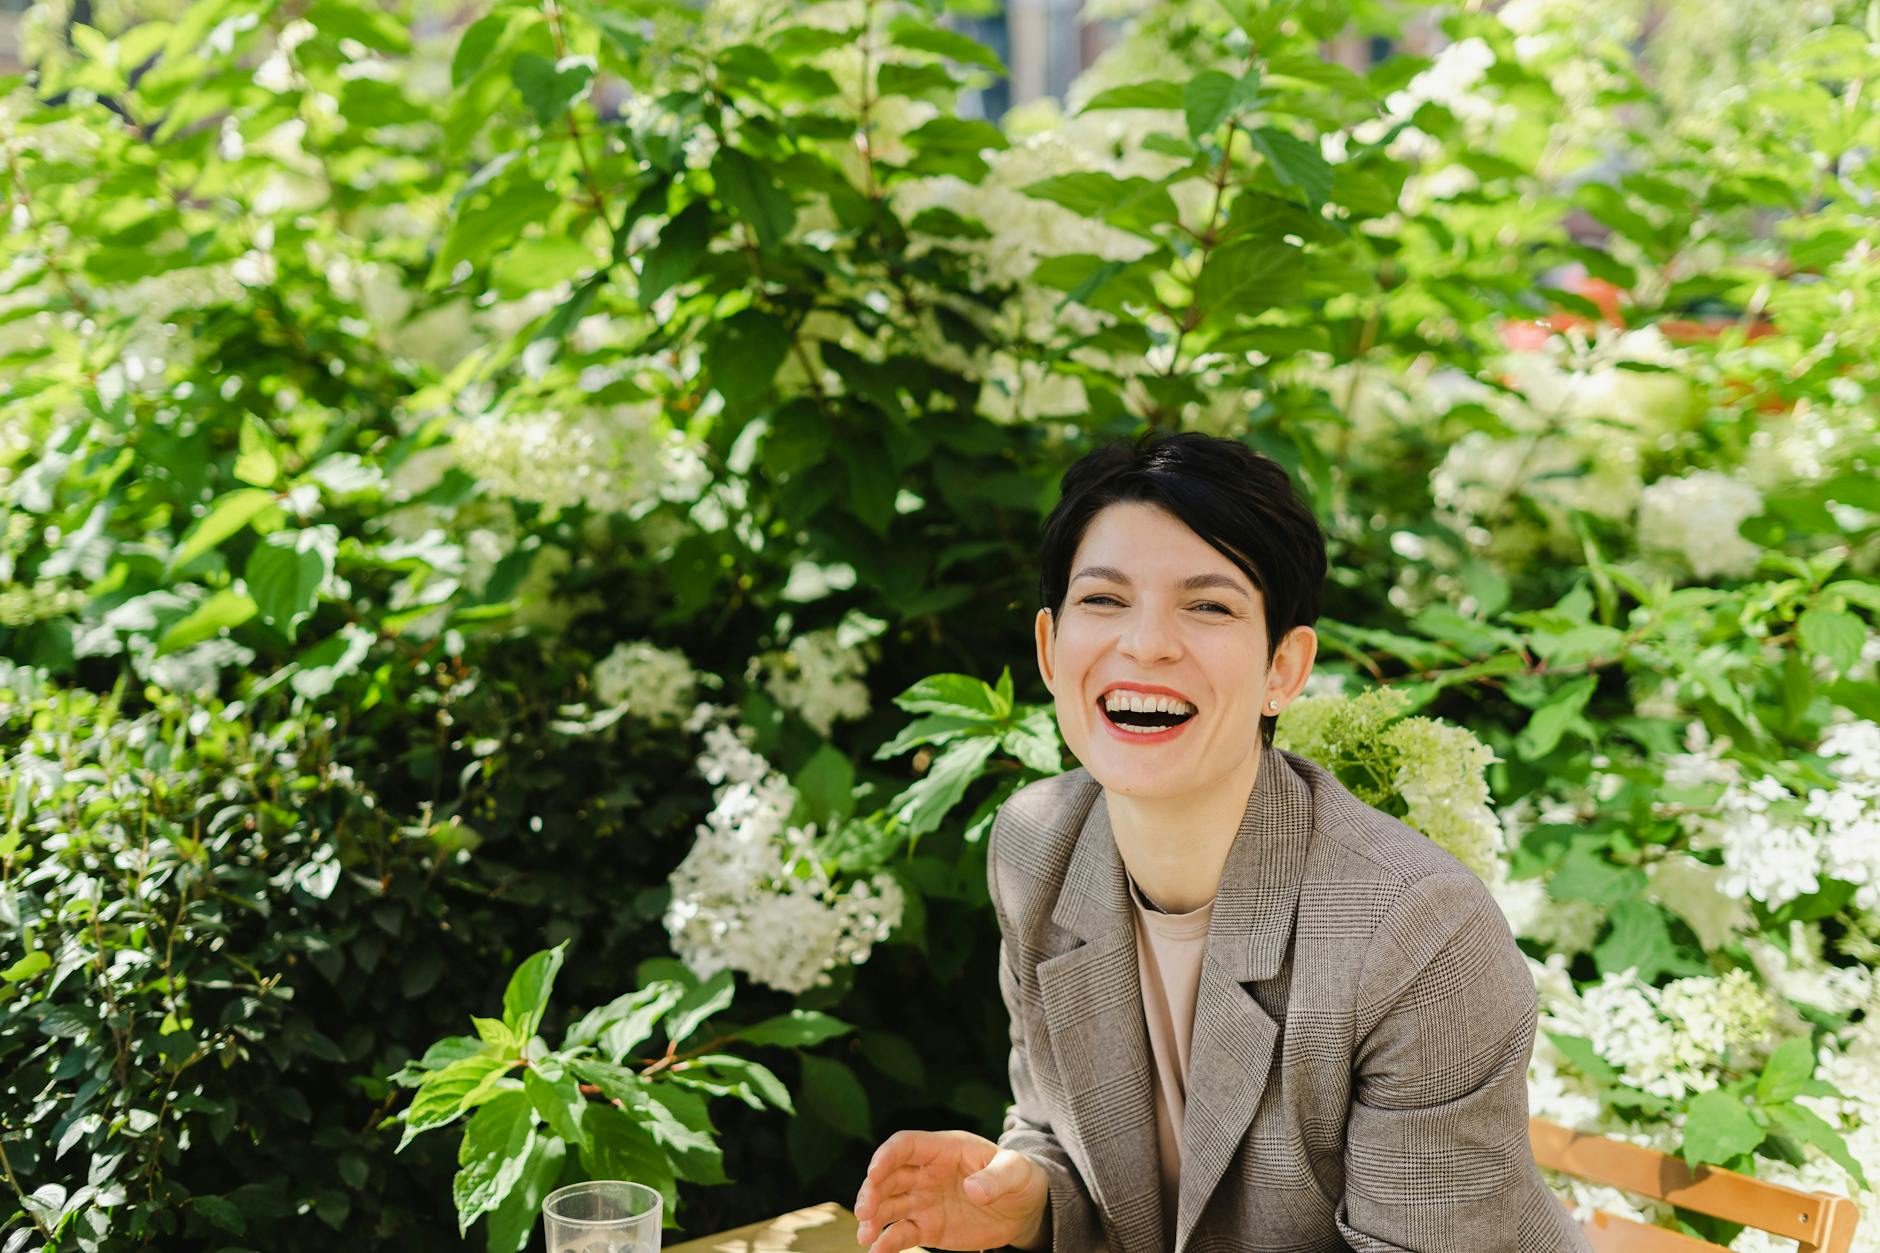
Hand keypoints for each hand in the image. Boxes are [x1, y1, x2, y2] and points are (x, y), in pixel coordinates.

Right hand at [853, 1129, 1048, 1252]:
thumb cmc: (1019, 1178)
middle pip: (887, 1176)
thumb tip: (974, 1191)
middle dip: (871, 1191)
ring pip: (887, 1205)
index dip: (886, 1155)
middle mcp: (925, 1172)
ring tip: (865, 1237)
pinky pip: (901, 1233)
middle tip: (864, 1212)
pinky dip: (887, 1242)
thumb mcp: (1016, 1171)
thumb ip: (997, 1177)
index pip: (905, 1145)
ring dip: (872, 1218)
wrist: (1022, 1209)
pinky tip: (878, 1251)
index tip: (874, 1172)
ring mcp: (923, 1200)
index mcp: (943, 1149)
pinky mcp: (926, 1227)